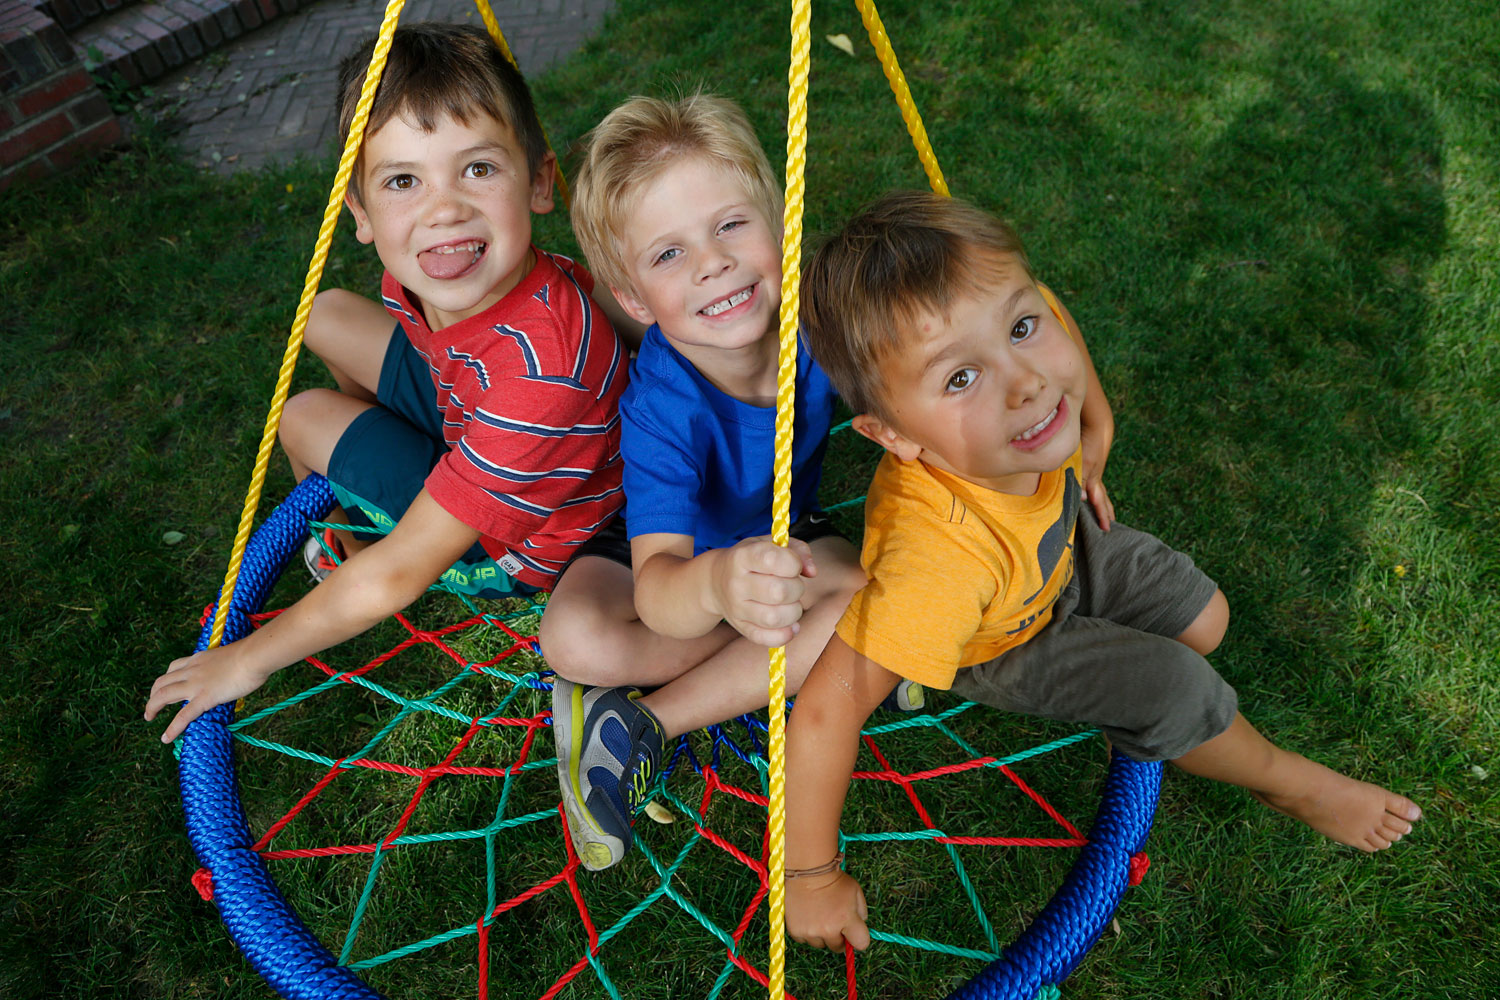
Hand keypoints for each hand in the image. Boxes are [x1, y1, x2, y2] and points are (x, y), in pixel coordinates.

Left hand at [144, 645, 272, 743]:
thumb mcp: (232, 657)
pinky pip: (183, 715)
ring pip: (163, 695)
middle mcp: (191, 670)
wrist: (254, 656)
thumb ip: (227, 667)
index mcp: (198, 659)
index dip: (166, 679)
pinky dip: (172, 728)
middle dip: (152, 695)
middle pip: (162, 682)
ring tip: (149, 718)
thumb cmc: (252, 655)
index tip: (166, 688)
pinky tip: (166, 738)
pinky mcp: (204, 698)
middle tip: (152, 707)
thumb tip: (236, 673)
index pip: (174, 667)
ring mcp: (195, 684)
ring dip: (152, 707)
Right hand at [709, 536, 814, 645]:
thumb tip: (812, 572)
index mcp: (742, 557)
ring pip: (775, 618)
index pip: (772, 560)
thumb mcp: (769, 545)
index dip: (793, 563)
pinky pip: (767, 638)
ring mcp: (736, 609)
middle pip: (778, 592)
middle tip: (792, 585)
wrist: (716, 581)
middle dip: (797, 588)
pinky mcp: (742, 628)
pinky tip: (790, 624)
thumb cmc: (751, 561)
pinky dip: (785, 634)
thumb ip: (797, 551)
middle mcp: (736, 584)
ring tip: (790, 603)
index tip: (793, 565)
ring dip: (794, 611)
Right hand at [786, 869, 869, 950]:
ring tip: (818, 915)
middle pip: (838, 947)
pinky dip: (806, 932)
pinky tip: (807, 916)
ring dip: (821, 935)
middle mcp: (828, 929)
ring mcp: (811, 932)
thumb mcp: (856, 891)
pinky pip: (804, 940)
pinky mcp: (795, 931)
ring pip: (820, 944)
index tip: (853, 932)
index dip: (858, 938)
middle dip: (839, 937)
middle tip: (834, 921)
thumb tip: (858, 927)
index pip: (861, 943)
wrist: (806, 869)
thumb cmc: (833, 879)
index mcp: (846, 919)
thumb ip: (862, 912)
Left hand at [1079, 419, 1114, 530]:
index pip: (1099, 501)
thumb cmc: (1091, 444)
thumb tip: (1082, 499)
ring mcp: (1094, 468)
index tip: (1107, 528)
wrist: (1098, 425)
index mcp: (1094, 479)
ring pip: (1097, 488)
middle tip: (1110, 524)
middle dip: (1105, 510)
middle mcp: (1096, 476)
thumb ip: (1081, 481)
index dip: (1102, 515)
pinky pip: (1091, 479)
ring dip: (1099, 500)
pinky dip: (1090, 487)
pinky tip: (1087, 488)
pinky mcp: (1090, 461)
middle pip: (1101, 497)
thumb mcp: (1084, 464)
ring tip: (1103, 508)